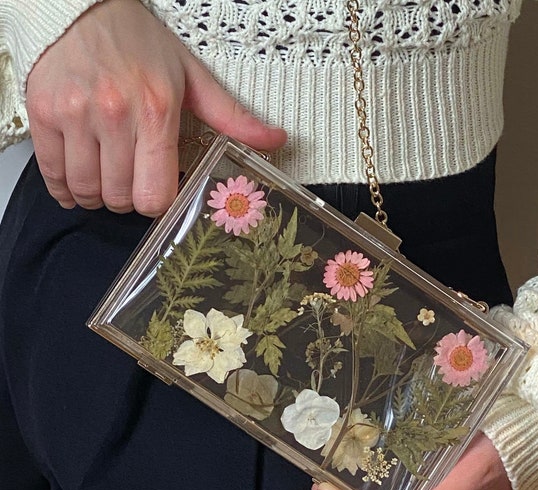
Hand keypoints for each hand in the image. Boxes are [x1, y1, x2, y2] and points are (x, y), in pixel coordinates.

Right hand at [26, 0, 286, 215]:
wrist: (83, 8)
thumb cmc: (142, 46)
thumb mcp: (193, 79)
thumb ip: (232, 117)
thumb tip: (277, 141)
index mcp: (156, 111)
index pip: (155, 194)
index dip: (159, 204)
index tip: (159, 192)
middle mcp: (113, 115)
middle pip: (121, 198)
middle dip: (130, 200)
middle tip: (133, 182)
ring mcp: (73, 115)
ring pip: (87, 191)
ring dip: (99, 197)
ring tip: (108, 180)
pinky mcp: (42, 114)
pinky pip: (52, 176)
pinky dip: (66, 188)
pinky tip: (79, 180)